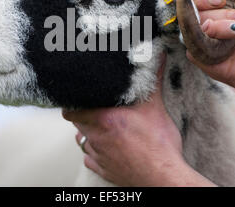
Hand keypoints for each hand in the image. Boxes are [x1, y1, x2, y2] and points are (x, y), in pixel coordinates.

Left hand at [63, 55, 214, 186]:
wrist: (163, 177)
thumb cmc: (159, 144)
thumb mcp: (156, 108)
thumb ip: (153, 81)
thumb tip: (159, 58)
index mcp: (103, 119)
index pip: (71, 110)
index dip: (71, 103)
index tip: (76, 97)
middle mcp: (96, 137)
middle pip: (76, 124)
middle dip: (81, 115)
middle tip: (92, 107)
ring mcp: (99, 156)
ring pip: (82, 141)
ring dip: (87, 133)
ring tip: (98, 125)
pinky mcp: (105, 170)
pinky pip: (90, 160)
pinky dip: (93, 153)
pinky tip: (102, 147)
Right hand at [189, 0, 234, 143]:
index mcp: (219, 12)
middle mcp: (209, 27)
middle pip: (194, 12)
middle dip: (219, 13)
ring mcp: (205, 45)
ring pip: (196, 28)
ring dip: (221, 27)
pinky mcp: (205, 62)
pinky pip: (194, 47)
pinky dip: (211, 42)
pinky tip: (231, 45)